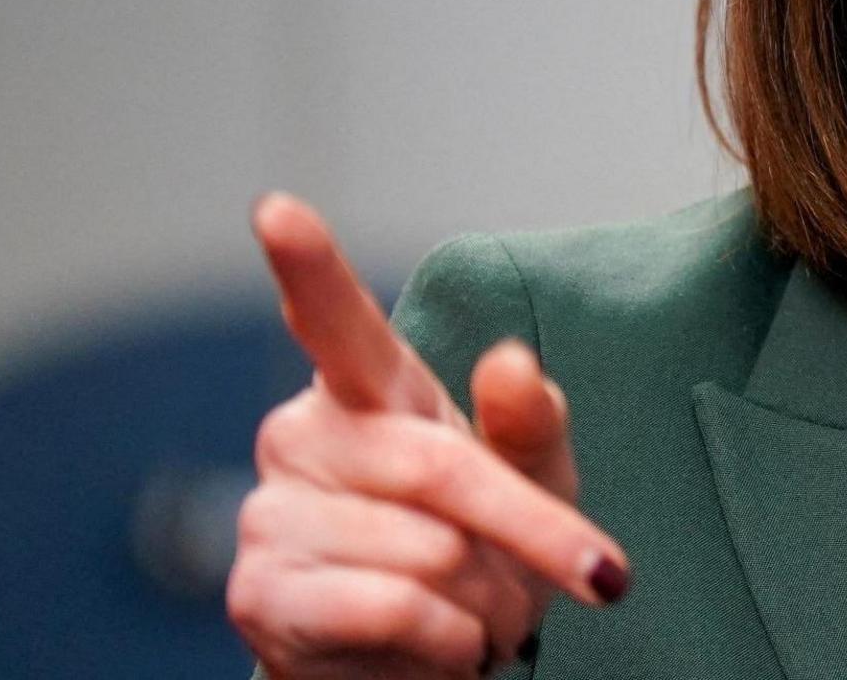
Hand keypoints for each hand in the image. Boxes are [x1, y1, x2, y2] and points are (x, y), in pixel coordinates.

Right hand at [229, 194, 629, 678]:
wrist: (425, 659)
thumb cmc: (483, 545)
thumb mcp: (534, 475)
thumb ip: (530, 420)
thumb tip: (513, 362)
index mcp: (370, 389)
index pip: (337, 323)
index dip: (307, 268)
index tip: (277, 211)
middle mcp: (305, 436)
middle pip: (443, 469)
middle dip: (534, 533)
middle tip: (585, 573)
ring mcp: (271, 514)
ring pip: (429, 552)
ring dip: (486, 599)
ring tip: (472, 607)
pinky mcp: (261, 595)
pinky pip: (394, 610)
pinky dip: (447, 640)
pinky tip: (438, 643)